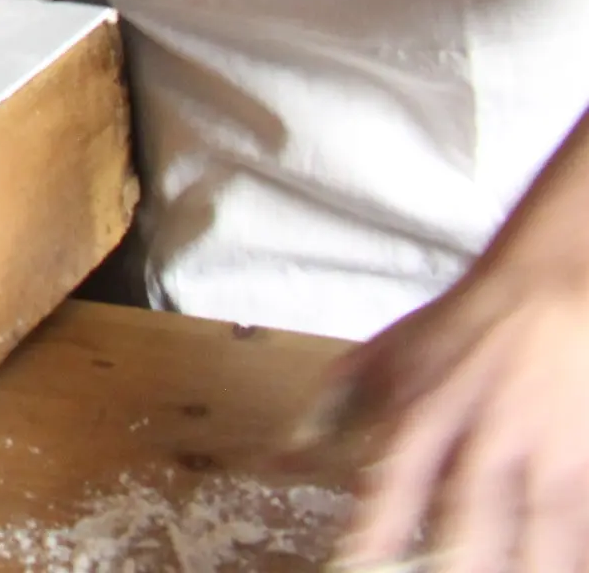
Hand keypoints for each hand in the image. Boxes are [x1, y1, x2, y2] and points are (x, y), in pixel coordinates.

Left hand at [319, 238, 588, 571]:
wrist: (545, 291)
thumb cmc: (455, 330)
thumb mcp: (380, 358)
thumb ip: (329, 413)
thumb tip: (276, 462)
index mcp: (424, 413)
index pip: (393, 483)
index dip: (376, 532)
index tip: (356, 563)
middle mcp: (482, 436)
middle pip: (469, 518)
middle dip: (456, 562)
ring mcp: (542, 450)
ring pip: (537, 528)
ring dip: (519, 564)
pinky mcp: (583, 461)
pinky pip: (575, 518)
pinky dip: (569, 550)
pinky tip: (558, 567)